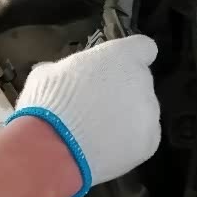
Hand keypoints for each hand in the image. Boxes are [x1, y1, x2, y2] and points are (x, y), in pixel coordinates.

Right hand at [7, 35, 160, 196]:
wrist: (56, 149)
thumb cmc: (49, 103)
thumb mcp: (46, 75)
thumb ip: (65, 71)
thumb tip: (57, 75)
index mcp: (122, 56)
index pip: (144, 47)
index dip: (132, 58)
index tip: (117, 68)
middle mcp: (142, 82)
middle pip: (140, 83)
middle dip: (123, 91)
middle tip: (95, 106)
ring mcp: (150, 114)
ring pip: (142, 113)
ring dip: (126, 118)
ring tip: (97, 133)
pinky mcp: (150, 143)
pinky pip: (143, 139)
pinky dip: (129, 143)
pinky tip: (106, 149)